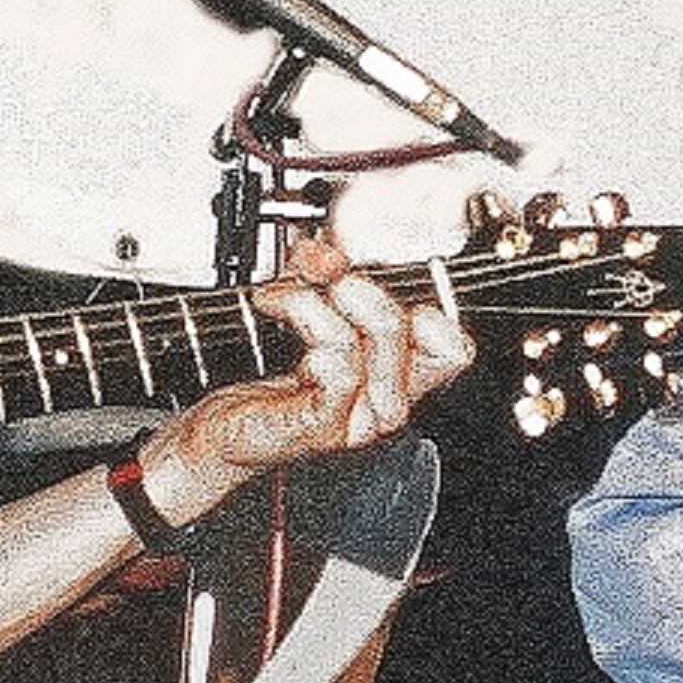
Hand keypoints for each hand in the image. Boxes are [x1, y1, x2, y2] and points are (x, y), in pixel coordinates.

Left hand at [134, 236, 474, 526]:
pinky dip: (310, 335)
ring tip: (278, 299)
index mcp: (397, 375)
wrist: (226, 429)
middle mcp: (385, 400)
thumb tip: (327, 253)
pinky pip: (338, 373)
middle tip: (320, 278)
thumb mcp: (306, 309)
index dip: (426, 303)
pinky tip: (288, 334)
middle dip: (354, 284)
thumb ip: (325, 275)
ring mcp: (357, 419)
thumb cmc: (269, 376)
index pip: (455, 348)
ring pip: (362, 344)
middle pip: (405, 327)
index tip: (374, 281)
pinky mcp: (321, 429)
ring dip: (311, 305)